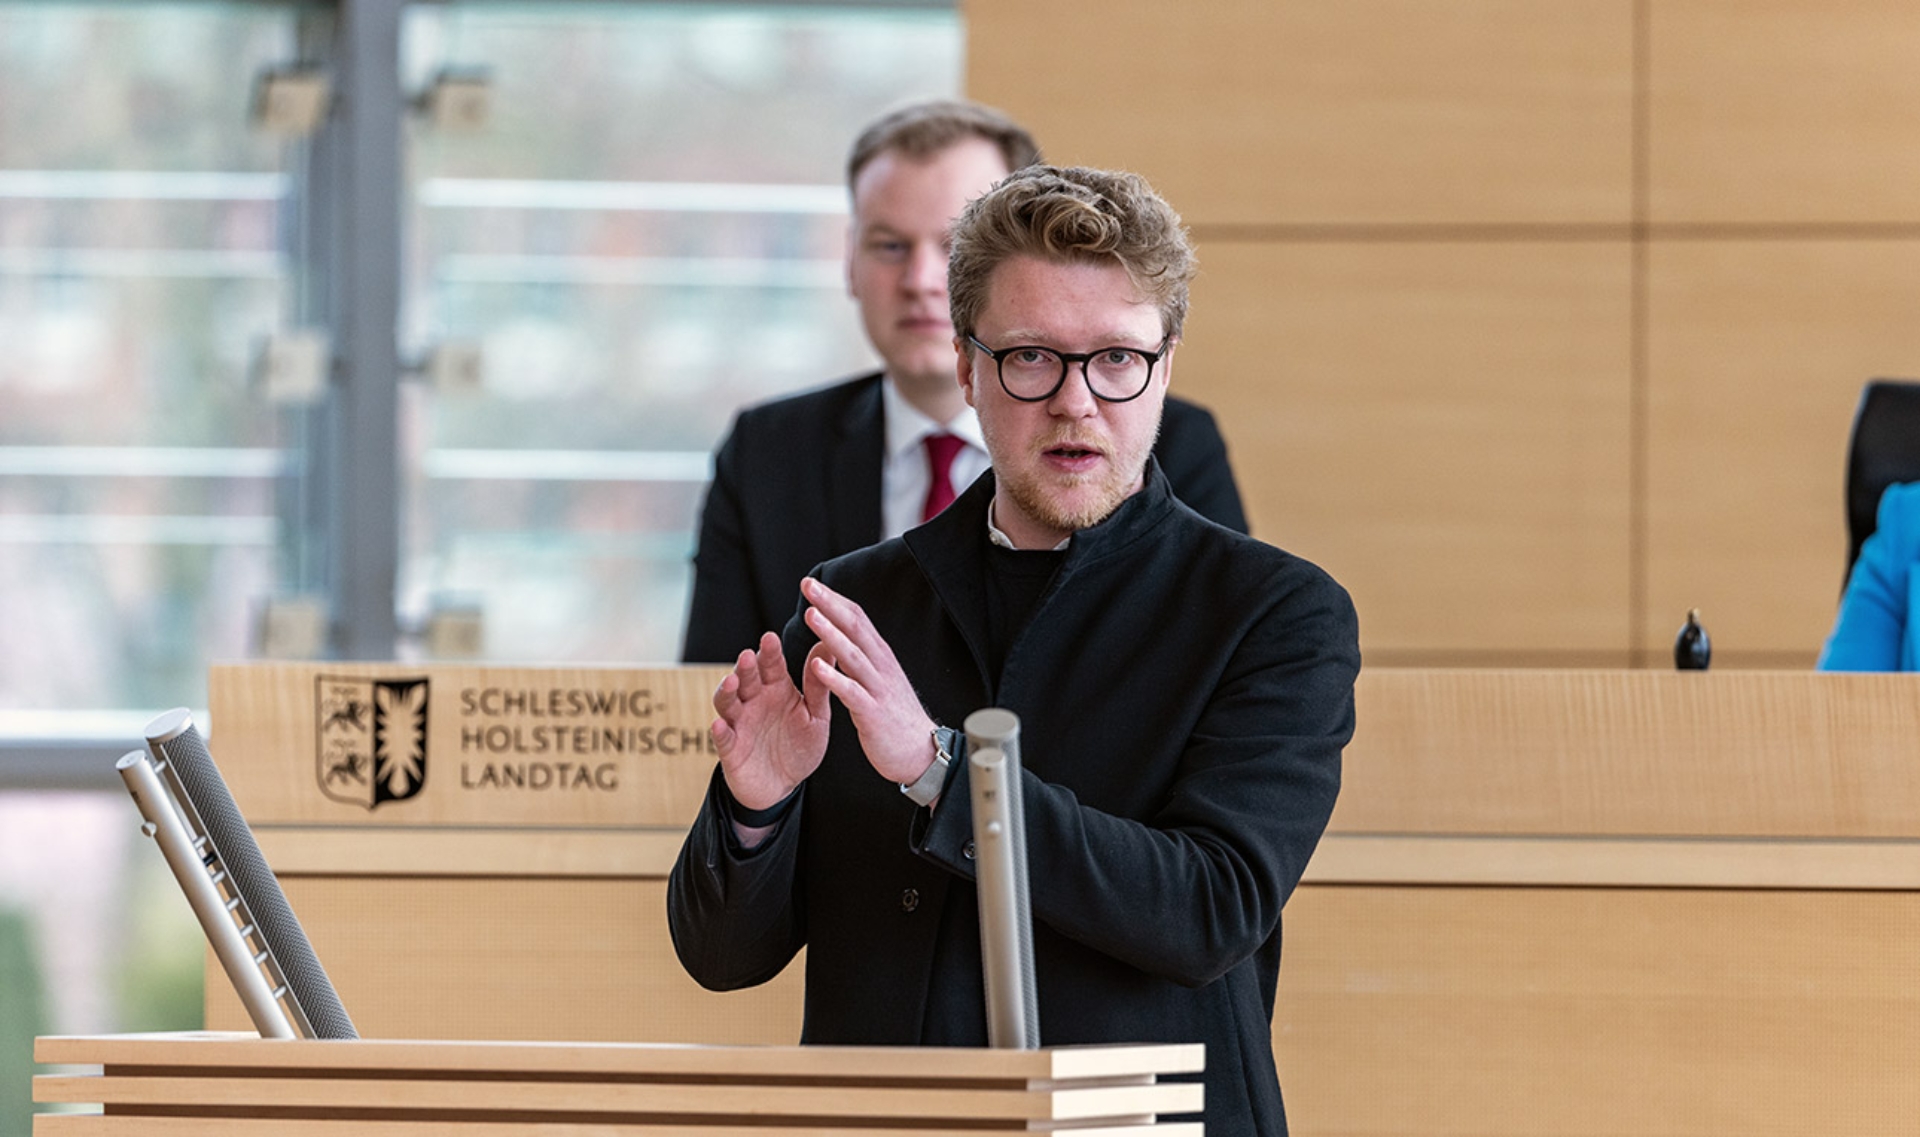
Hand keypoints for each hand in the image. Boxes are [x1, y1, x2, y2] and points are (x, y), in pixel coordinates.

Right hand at [710, 632, 831, 809]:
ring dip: (727, 691)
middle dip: (745, 668)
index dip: (769, 653)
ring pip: (727, 702)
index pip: (771, 666)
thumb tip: (828, 646)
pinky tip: (720, 724)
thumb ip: (819, 686)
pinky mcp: (730, 749)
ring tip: (732, 682)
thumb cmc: (800, 746)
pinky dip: (720, 731)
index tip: (770, 638)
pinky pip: (722, 738)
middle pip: (746, 679)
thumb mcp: (816, 716)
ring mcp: (739, 723)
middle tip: (748, 655)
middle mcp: (754, 701)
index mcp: (777, 689)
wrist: (784, 786)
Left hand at [800, 577, 938, 784]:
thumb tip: (840, 636)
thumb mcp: (880, 680)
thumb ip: (862, 658)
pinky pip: (851, 692)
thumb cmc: (895, 716)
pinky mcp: (873, 712)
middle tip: (808, 585)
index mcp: (880, 657)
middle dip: (830, 605)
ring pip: (853, 654)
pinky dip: (834, 677)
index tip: (813, 584)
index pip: (857, 618)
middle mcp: (880, 666)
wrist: (921, 752)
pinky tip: (816, 666)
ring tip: (811, 615)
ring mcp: (878, 688)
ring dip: (831, 633)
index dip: (835, 600)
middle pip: (855, 627)